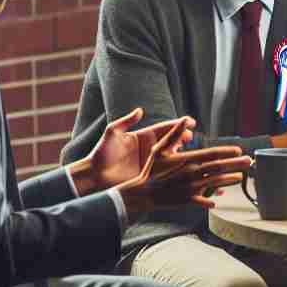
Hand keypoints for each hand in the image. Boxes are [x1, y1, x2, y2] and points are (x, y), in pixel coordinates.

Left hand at [72, 108, 194, 194]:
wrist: (95, 175)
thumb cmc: (101, 153)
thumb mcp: (112, 133)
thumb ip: (126, 121)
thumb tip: (141, 110)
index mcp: (141, 136)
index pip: (164, 128)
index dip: (177, 124)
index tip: (190, 121)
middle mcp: (148, 148)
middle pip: (170, 140)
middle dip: (183, 136)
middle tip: (191, 136)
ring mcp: (149, 161)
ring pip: (171, 154)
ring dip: (182, 150)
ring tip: (190, 149)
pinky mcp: (149, 173)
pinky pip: (165, 169)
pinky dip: (176, 166)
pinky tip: (184, 164)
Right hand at [116, 122, 250, 216]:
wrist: (142, 193)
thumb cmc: (151, 170)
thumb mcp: (160, 149)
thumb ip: (174, 134)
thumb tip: (186, 120)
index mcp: (187, 160)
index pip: (212, 153)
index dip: (227, 151)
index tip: (238, 150)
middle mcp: (192, 173)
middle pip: (219, 167)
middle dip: (236, 164)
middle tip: (249, 162)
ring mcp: (191, 187)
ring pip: (216, 182)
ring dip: (230, 179)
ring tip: (241, 177)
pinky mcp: (188, 200)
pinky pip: (204, 200)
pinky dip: (211, 200)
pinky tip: (218, 200)